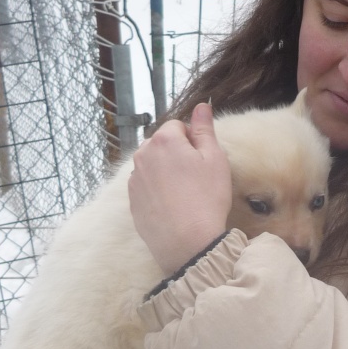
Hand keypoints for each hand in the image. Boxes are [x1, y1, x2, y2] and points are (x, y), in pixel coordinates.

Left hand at [128, 101, 232, 273]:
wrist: (187, 242)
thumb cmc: (206, 199)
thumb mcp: (215, 159)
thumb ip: (205, 129)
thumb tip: (201, 105)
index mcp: (164, 140)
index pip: (177, 126)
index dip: (193, 140)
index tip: (203, 160)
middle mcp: (143, 155)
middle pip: (162, 144)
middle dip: (177, 153)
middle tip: (196, 177)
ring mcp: (134, 179)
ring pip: (153, 165)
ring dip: (166, 171)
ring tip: (185, 193)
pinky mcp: (132, 200)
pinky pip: (146, 185)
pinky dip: (157, 190)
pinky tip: (173, 205)